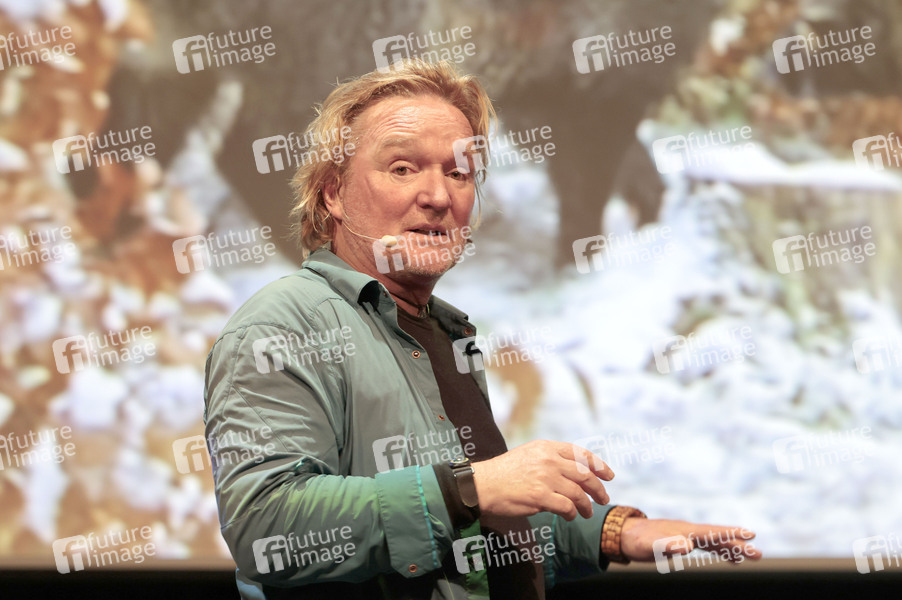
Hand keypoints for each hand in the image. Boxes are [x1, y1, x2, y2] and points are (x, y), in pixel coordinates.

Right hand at [471, 440, 613, 520]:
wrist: (483, 484)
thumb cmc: (505, 473)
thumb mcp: (529, 455)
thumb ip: (550, 459)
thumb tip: (574, 472)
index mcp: (547, 447)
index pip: (581, 454)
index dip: (599, 465)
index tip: (609, 476)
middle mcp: (549, 460)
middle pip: (585, 474)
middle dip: (598, 489)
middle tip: (603, 498)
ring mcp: (545, 477)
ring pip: (579, 493)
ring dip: (586, 505)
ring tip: (586, 513)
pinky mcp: (540, 496)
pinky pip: (567, 506)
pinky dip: (572, 513)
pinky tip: (570, 516)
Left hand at [619, 518, 761, 562]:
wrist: (623, 533)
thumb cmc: (637, 540)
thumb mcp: (650, 545)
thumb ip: (667, 545)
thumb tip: (688, 546)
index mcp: (684, 530)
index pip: (712, 532)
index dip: (730, 534)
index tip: (751, 534)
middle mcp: (688, 531)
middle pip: (718, 537)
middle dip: (738, 544)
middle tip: (759, 554)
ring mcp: (687, 535)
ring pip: (715, 542)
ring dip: (733, 548)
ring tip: (753, 556)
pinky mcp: (683, 541)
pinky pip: (707, 546)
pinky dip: (721, 551)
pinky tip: (731, 558)